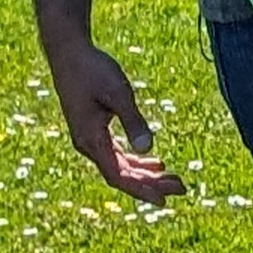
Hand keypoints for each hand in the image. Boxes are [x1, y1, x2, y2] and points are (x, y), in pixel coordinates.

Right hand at [46, 37, 185, 200]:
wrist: (70, 53)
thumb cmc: (93, 70)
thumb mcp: (119, 94)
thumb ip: (134, 121)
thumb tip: (148, 150)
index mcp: (91, 140)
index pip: (118, 177)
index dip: (141, 190)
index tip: (164, 199)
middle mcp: (88, 144)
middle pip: (121, 176)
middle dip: (151, 184)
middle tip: (182, 188)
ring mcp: (90, 138)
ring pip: (120, 167)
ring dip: (146, 175)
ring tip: (174, 180)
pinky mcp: (94, 130)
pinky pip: (117, 155)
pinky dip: (136, 161)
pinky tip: (155, 163)